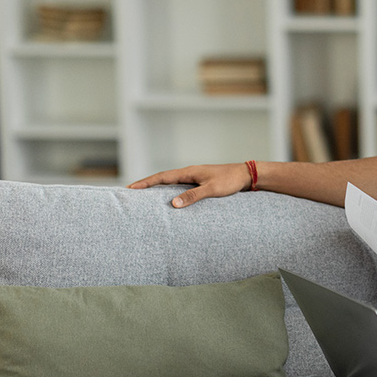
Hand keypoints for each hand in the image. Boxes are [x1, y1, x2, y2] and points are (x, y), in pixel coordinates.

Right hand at [127, 163, 251, 207]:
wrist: (247, 175)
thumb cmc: (230, 180)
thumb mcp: (211, 189)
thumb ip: (193, 196)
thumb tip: (173, 204)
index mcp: (189, 172)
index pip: (162, 177)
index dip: (145, 182)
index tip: (130, 188)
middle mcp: (190, 173)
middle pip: (163, 179)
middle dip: (147, 185)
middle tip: (131, 192)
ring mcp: (195, 178)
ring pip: (172, 183)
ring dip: (158, 188)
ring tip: (145, 197)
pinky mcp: (201, 183)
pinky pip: (181, 187)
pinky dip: (171, 191)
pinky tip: (170, 199)